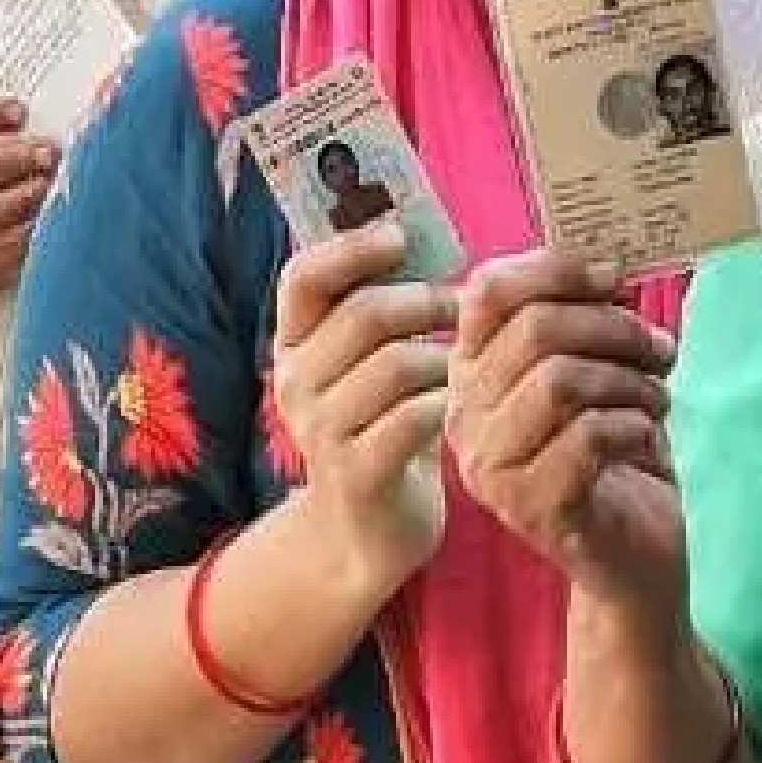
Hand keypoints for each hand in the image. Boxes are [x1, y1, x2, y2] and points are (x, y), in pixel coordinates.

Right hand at [270, 220, 453, 591]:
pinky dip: (451, 404)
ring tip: (469, 363)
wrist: (365, 532)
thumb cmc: (380, 427)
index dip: (352, 248)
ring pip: (398, 364)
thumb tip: (416, 230)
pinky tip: (465, 406)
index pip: (302, 277)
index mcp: (292, 345)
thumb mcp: (366, 365)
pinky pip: (416, 416)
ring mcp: (320, 431)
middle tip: (464, 307)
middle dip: (427, 302)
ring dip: (447, 357)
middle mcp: (293, 383)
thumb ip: (376, 307)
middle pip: (365, 315)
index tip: (401, 238)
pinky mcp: (356, 472)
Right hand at [449, 251, 685, 619]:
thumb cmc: (614, 457)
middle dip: (613, 328)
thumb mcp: (593, 373)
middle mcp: (465, 417)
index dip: (556, 268)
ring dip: (629, 381)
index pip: (487, 290)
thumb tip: (608, 263)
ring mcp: (492, 467)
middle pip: (534, 330)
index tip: (615, 277)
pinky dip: (634, 426)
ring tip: (657, 398)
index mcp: (470, 371)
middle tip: (658, 349)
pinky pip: (589, 437)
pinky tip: (646, 440)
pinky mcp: (532, 507)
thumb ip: (582, 321)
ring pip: (560, 381)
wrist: (630, 558)